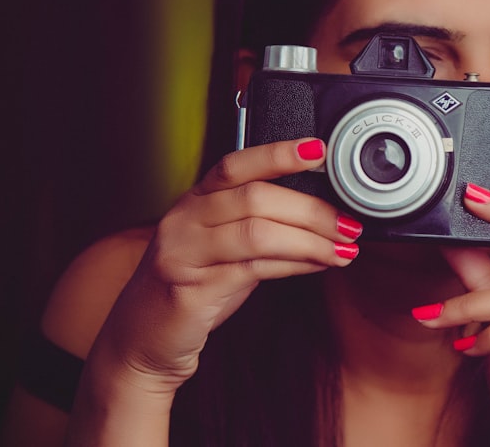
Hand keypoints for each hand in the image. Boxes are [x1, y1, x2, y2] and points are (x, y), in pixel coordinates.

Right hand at [92, 138, 361, 394]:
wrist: (141, 341)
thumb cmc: (190, 288)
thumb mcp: (221, 246)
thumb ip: (257, 225)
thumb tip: (317, 213)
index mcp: (194, 201)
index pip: (237, 165)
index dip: (278, 153)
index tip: (319, 150)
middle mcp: (185, 221)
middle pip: (255, 198)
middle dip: (311, 210)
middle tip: (348, 222)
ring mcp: (184, 254)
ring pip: (258, 233)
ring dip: (310, 240)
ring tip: (342, 249)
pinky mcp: (191, 290)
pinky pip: (254, 270)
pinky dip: (294, 265)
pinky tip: (317, 265)